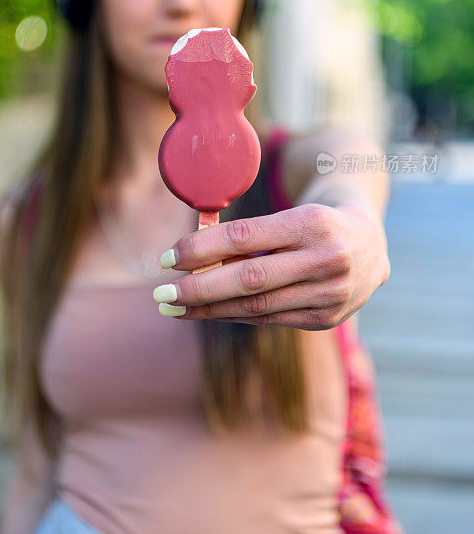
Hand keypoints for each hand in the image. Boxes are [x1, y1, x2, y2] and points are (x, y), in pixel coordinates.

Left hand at [153, 203, 390, 329]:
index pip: (244, 237)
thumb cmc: (315, 222)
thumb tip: (192, 257)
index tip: (166, 258)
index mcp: (312, 222)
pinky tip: (208, 312)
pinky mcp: (327, 319)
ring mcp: (330, 294)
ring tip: (175, 308)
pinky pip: (270, 318)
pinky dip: (234, 315)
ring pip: (256, 306)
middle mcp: (326, 259)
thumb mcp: (290, 214)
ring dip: (209, 310)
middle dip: (198, 289)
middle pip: (248, 279)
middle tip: (161, 294)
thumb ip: (248, 235)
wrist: (371, 244)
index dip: (201, 248)